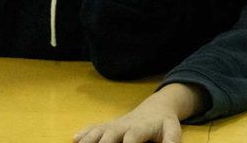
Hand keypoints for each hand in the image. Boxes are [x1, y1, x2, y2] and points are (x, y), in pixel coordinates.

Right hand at [74, 84, 204, 142]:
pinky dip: (83, 134)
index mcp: (141, 127)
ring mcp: (114, 125)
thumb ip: (171, 140)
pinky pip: (93, 128)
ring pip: (98, 131)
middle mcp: (124, 125)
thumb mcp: (172, 129)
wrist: (156, 108)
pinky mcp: (107, 126)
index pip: (132, 137)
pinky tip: (74, 140)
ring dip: (88, 140)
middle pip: (109, 135)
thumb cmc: (164, 122)